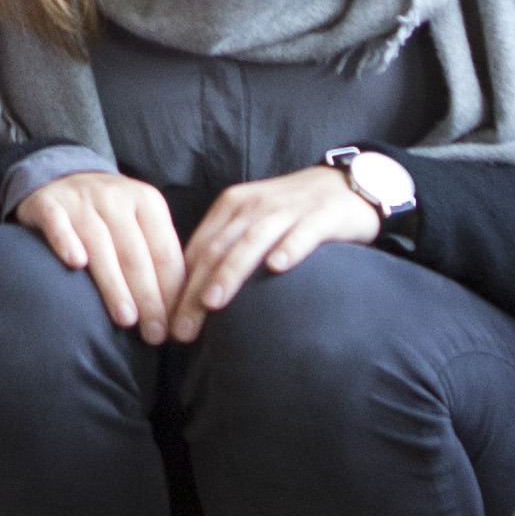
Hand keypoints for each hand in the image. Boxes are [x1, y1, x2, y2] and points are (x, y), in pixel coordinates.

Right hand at [13, 167, 192, 341]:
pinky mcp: (48, 203)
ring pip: (100, 244)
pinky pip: (58, 224)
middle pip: (135, 253)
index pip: (164, 252)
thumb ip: (158, 256)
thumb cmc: (110, 216)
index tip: (175, 327)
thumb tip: (180, 311)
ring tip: (126, 319)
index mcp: (147, 202)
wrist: (62, 177)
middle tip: (154, 334)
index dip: (172, 291)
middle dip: (148, 297)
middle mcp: (115, 197)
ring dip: (115, 284)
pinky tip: (75, 264)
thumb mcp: (141, 224)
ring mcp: (80, 199)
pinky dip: (66, 241)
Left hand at [171, 160, 393, 333]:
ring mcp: (288, 209)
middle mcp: (255, 205)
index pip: (199, 250)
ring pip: (252, 241)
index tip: (168, 323)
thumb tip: (194, 296)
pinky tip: (277, 268)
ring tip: (213, 302)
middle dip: (196, 291)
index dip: (180, 287)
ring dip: (230, 272)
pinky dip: (289, 248)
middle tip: (182, 330)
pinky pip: (303, 233)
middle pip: (219, 249)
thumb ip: (226, 249)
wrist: (346, 185)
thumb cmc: (292, 213)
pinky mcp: (321, 215)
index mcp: (232, 206)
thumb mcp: (253, 223)